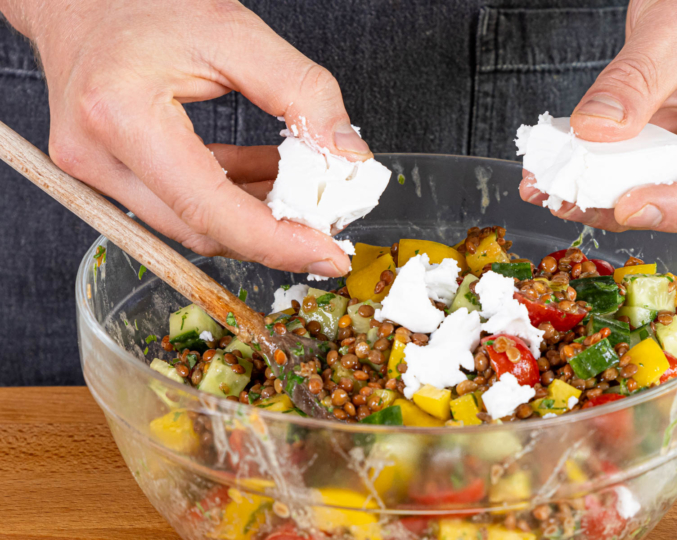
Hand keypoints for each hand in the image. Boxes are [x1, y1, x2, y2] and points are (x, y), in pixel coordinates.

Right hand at [9, 0, 369, 275]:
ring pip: (192, 226)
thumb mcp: (235, 33)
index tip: (329, 255)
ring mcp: (94, 173)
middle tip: (327, 222)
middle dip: (273, 235)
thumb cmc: (145, 2)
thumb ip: (300, 92)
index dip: (277, 243)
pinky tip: (267, 178)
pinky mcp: (106, 176)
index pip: (209, 209)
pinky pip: (179, 207)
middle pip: (201, 231)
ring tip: (303, 190)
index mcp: (121, 115)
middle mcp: (96, 157)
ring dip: (254, 217)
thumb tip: (348, 154)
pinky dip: (229, 199)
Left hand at [519, 0, 676, 231]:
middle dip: (629, 208)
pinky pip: (631, 167)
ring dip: (601, 198)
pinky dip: (594, 172)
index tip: (629, 206)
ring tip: (555, 191)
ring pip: (655, 190)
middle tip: (575, 202)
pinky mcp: (668, 141)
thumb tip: (597, 128)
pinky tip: (558, 172)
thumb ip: (638, 80)